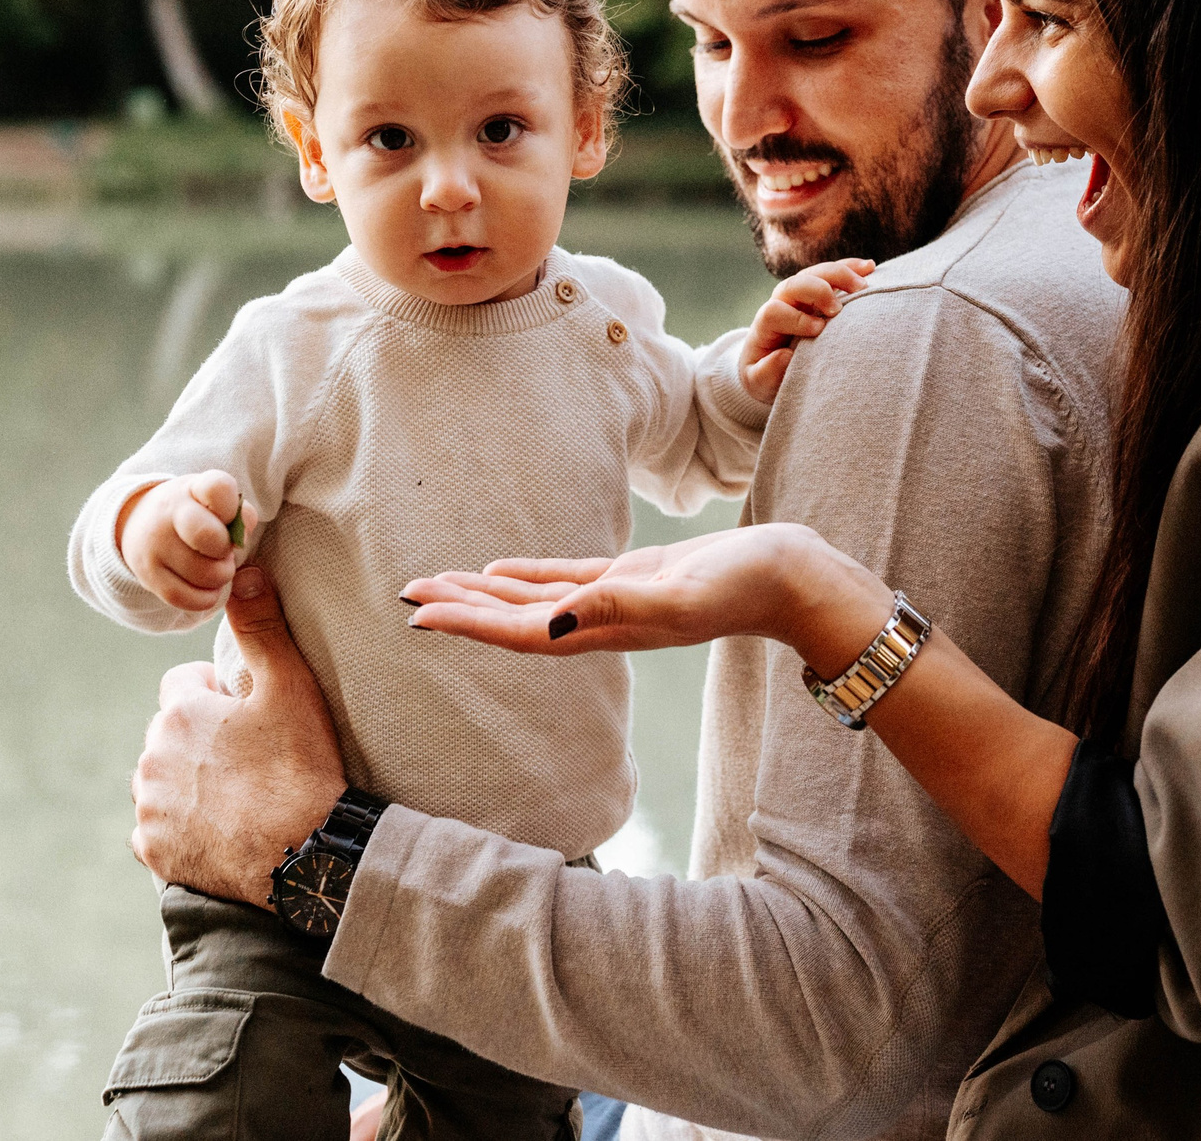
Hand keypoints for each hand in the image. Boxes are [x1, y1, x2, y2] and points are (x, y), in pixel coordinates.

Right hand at [117, 469, 255, 613]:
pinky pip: (186, 598)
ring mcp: (154, 545)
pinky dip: (205, 598)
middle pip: (210, 537)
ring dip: (220, 576)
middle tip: (224, 551)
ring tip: (216, 567)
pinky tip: (207, 588)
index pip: (218, 488)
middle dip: (227, 550)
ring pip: (204, 574)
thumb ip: (240, 515)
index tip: (228, 518)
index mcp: (193, 488)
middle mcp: (168, 512)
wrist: (141, 523)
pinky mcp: (148, 576)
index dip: (233, 508)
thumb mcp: (216, 502)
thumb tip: (241, 538)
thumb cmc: (196, 514)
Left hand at [131, 564, 346, 906]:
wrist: (304, 855)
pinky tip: (219, 828)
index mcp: (179, 712)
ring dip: (185, 781)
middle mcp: (150, 757)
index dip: (217, 694)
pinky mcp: (153, 850)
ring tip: (236, 794)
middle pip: (169, 733)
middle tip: (249, 756)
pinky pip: (156, 829)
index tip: (248, 713)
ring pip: (159, 780)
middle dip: (199, 738)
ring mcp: (148, 808)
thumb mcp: (290, 687)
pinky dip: (179, 826)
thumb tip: (244, 572)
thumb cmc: (300, 766)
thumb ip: (262, 627)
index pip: (182, 684)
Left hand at [400, 522, 894, 678]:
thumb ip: (614, 609)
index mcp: (604, 631)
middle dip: (461, 609)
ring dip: (485, 594)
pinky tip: (501, 569)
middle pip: (514, 620)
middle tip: (408, 594)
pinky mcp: (633, 578)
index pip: (520, 630)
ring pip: (533, 599)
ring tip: (438, 583)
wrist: (791, 579)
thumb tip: (549, 626)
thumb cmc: (743, 587)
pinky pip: (565, 579)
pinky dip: (528, 576)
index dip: (468, 621)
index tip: (418, 612)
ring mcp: (616, 601)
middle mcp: (600, 623)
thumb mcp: (678, 596)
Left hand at [739, 258, 871, 404]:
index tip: (818, 331)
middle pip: (795, 283)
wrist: (771, 364)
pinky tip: (870, 268)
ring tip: (862, 287)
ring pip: (817, 272)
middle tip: (838, 309)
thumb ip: (766, 373)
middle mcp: (783, 302)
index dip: (796, 319)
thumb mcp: (759, 382)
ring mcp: (802, 294)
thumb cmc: (767, 374)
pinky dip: (852, 268)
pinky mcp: (821, 291)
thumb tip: (784, 355)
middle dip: (818, 291)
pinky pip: (835, 273)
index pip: (775, 311)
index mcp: (766, 324)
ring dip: (840, 275)